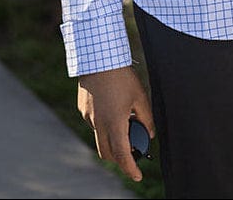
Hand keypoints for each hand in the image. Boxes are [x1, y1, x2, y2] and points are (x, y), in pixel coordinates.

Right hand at [77, 66, 154, 181]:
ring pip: (99, 138)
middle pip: (107, 153)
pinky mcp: (83, 108)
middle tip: (131, 155)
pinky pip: (94, 123)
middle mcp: (98, 124)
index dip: (130, 169)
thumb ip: (146, 118)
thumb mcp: (140, 96)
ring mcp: (88, 116)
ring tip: (124, 121)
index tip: (137, 176)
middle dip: (119, 159)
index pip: (122, 155)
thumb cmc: (122, 75)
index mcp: (114, 123)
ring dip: (111, 138)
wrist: (98, 57)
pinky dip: (104, 124)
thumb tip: (150, 133)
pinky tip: (112, 107)